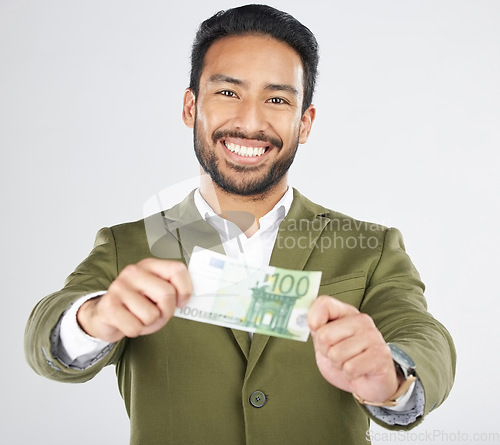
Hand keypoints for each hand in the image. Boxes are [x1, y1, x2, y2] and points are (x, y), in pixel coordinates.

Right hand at [77, 258, 191, 342]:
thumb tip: (191, 299)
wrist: (104, 314)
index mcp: (149, 265)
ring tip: (139, 318)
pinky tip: (127, 322)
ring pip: (152, 315)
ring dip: (150, 324)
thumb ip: (173, 290)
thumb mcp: (155, 291)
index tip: (182, 302)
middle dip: (167, 312)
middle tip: (158, 314)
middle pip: (167, 294)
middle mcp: (133, 272)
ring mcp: (119, 287)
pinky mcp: (109, 306)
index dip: (185, 289)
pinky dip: (135, 331)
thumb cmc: (136, 304)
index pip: (177, 270)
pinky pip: (136, 327)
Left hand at [308, 296, 400, 402]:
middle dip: (326, 351)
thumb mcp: (326, 341)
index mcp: (347, 312)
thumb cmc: (346, 358)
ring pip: (336, 354)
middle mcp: (361, 321)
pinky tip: (358, 371)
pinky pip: (350, 368)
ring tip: (349, 362)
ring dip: (339, 364)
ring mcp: (373, 337)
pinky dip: (350, 374)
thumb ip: (316, 327)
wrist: (370, 382)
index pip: (323, 303)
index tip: (316, 331)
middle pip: (324, 335)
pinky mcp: (380, 357)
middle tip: (337, 354)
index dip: (313, 320)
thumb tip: (301, 318)